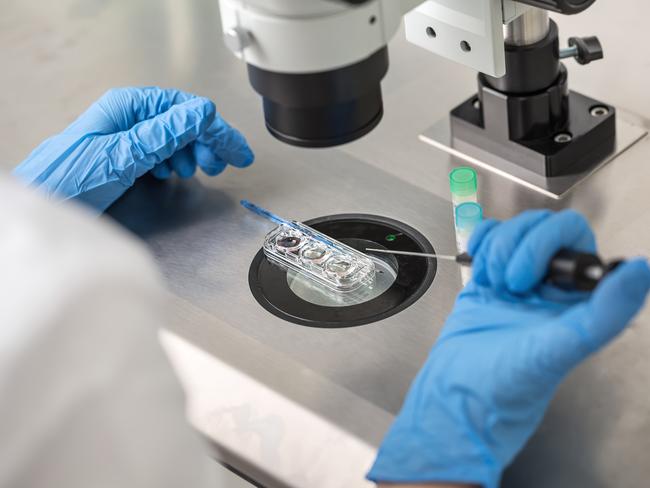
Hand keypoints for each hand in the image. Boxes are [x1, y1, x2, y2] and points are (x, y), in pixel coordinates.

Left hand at [13, 87, 253, 211]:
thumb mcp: (123, 155)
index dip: (216, 129)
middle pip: (182, 122)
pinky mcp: (123, 157)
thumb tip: (202, 113)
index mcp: (128, 108)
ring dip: (192, 153)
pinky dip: (173, 162)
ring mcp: (126, 137)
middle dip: (207, 142)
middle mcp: (128, 118)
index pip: (185, 110)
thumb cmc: (70, 181)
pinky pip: (159, 153)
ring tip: (200, 171)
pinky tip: (174, 173)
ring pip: (173, 138)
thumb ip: (164, 133)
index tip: (236, 150)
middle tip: (225, 164)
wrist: (43, 204)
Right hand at [368, 210, 649, 487]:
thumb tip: (640, 271)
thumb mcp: (559, 351)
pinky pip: (488, 237)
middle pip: (542, 226)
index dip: (550, 245)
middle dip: (518, 248)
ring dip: (496, 251)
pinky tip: (479, 268)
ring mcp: (517, 279)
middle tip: (511, 285)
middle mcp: (550, 286)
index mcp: (577, 299)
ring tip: (493, 285)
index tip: (536, 277)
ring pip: (513, 229)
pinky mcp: (488, 279)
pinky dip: (480, 243)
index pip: (576, 238)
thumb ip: (604, 313)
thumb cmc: (508, 384)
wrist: (458, 394)